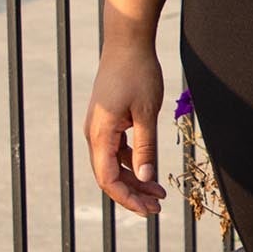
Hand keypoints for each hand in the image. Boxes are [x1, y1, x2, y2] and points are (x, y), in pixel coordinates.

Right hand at [84, 39, 168, 216]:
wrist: (127, 42)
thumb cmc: (138, 72)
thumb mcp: (147, 111)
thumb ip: (146, 147)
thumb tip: (145, 177)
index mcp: (100, 133)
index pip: (108, 179)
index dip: (128, 198)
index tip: (149, 209)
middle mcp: (94, 133)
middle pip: (109, 175)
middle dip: (133, 193)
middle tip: (158, 206)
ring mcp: (99, 127)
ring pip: (112, 163)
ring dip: (133, 178)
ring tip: (157, 191)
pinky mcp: (106, 120)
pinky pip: (115, 149)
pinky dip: (131, 161)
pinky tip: (147, 168)